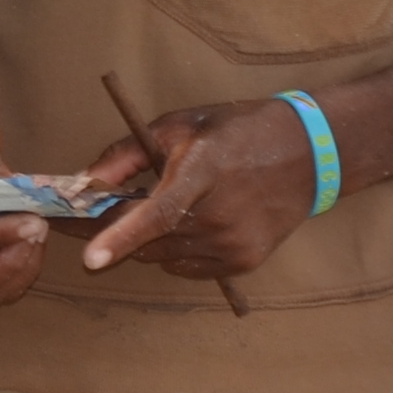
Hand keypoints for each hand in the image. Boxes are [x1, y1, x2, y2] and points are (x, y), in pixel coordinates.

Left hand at [74, 99, 332, 284]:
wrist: (309, 153)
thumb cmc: (236, 132)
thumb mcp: (178, 126)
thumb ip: (125, 154)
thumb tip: (83, 181)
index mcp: (202, 174)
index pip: (157, 214)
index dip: (121, 237)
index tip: (90, 259)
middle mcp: (219, 217)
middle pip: (148, 240)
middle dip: (114, 229)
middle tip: (97, 210)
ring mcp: (234, 244)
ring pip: (162, 256)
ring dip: (146, 238)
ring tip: (160, 206)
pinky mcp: (245, 261)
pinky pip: (187, 267)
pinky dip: (173, 250)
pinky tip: (188, 222)